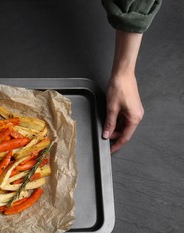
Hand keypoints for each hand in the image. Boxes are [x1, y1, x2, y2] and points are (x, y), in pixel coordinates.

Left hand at [103, 30, 143, 152]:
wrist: (123, 74)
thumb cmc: (119, 88)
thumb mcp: (111, 108)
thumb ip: (109, 123)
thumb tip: (107, 134)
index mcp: (134, 118)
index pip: (125, 136)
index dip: (117, 144)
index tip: (110, 150)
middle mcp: (137, 115)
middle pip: (125, 131)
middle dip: (114, 135)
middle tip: (104, 137)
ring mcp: (134, 110)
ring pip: (124, 124)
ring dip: (115, 128)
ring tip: (105, 129)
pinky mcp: (131, 106)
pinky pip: (124, 118)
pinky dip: (116, 121)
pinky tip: (109, 120)